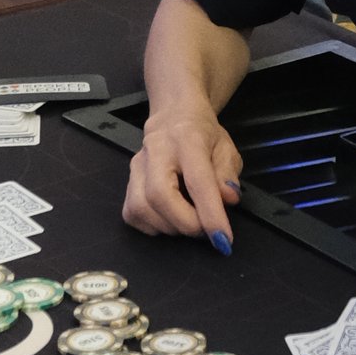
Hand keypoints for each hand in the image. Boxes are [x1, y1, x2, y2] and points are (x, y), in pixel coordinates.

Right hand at [123, 99, 242, 245]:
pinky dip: (153, 225)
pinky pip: (133, 214)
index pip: (197, 180)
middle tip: (205, 229)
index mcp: (187, 139)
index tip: (222, 239)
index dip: (210, 214)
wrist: (174, 115)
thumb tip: (228, 199)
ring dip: (170, 226)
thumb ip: (228, 174)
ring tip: (189, 221)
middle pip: (159, 195)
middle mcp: (156, 150)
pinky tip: (169, 218)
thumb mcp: (226, 147)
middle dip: (185, 223)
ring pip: (141, 208)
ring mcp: (136, 165)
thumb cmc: (202, 133)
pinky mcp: (127, 180)